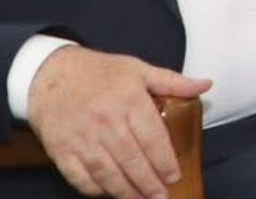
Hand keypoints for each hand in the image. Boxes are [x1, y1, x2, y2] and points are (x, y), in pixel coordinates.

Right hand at [27, 46, 210, 198]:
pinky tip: (110, 192)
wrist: (50, 73)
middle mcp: (105, 119)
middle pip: (131, 159)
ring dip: (126, 191)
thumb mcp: (138, 69)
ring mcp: (81, 136)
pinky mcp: (61, 149)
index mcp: (128, 98)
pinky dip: (96, 189)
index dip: (164, 160)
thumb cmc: (99, 72)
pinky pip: (80, 177)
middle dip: (149, 183)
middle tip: (161, 196)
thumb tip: (205, 84)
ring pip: (107, 172)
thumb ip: (172, 81)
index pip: (152, 136)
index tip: (174, 175)